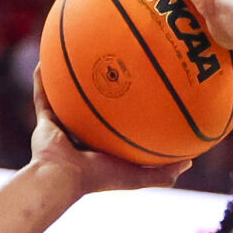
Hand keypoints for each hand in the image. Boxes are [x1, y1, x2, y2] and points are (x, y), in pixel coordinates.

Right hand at [29, 68, 189, 196]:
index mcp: (103, 147)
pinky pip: (43, 94)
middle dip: (102, 89)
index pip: (118, 126)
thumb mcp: (138, 176)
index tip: (143, 92)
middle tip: (114, 65)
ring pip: (67, 97)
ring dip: (71, 79)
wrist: (64, 178)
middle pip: (94, 107)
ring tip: (78, 54)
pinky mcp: (45, 121)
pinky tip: (46, 58)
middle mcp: (83, 135)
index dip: (129, 110)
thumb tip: (190, 162)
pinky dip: (42, 79)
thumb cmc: (100, 178)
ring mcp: (63, 127)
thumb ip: (163, 173)